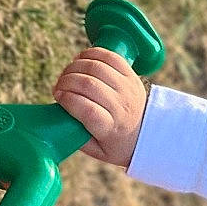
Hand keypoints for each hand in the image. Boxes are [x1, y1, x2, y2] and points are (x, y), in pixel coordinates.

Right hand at [53, 48, 147, 166]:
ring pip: (97, 67)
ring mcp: (128, 88)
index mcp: (112, 128)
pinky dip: (91, 54)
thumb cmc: (118, 143)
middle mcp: (122, 106)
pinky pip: (110, 56)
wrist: (149, 132)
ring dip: (75, 66)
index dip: (68, 99)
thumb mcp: (98, 151)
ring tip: (68, 74)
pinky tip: (81, 60)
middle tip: (59, 86)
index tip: (58, 96)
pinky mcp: (131, 74)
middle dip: (66, 81)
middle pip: (89, 85)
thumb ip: (79, 138)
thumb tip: (59, 118)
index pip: (88, 110)